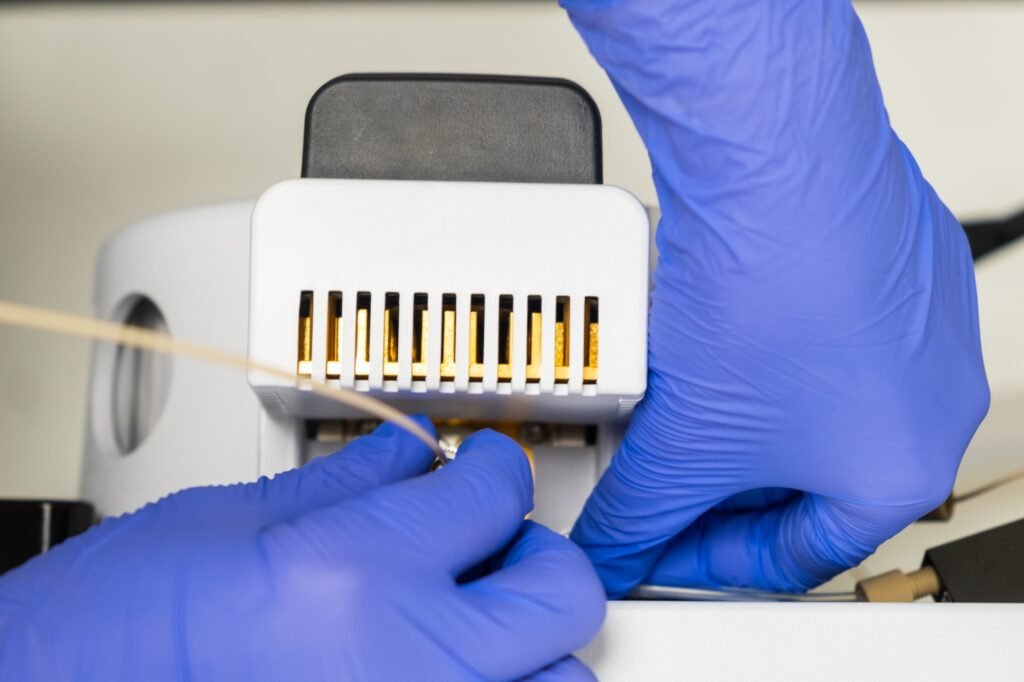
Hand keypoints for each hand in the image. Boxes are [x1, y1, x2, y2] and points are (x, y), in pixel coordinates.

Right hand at [0, 420, 603, 679]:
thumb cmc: (113, 631)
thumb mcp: (228, 524)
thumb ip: (346, 484)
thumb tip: (411, 454)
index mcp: (353, 574)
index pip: (492, 492)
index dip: (494, 465)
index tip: (482, 467)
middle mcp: (404, 662)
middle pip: (559, 591)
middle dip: (535, 551)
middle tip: (495, 538)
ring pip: (560, 681)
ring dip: (532, 641)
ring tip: (478, 619)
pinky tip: (441, 664)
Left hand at [565, 0, 988, 595]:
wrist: (778, 161)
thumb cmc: (770, 293)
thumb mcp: (682, 441)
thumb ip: (640, 516)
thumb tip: (615, 548)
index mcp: (900, 472)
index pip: (794, 554)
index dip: (711, 563)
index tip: (662, 551)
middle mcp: (929, 403)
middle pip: (802, 479)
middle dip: (719, 485)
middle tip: (658, 481)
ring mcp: (918, 326)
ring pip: (808, 404)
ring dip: (739, 415)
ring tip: (675, 403)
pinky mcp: (894, 262)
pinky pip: (819, 334)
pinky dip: (763, 352)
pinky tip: (712, 337)